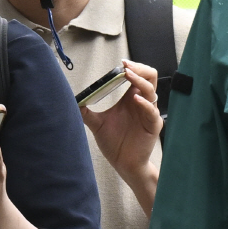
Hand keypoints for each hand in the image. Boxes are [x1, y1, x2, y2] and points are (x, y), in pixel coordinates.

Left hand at [80, 60, 160, 212]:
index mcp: (132, 99)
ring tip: (128, 75)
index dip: (132, 68)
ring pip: (152, 90)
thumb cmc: (115, 144)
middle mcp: (143, 103)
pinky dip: (144, 103)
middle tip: (126, 66)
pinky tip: (134, 99)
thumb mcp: (97, 125)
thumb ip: (87, 113)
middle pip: (150, 77)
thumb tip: (73, 102)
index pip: (138, 76)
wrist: (123, 164)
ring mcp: (150, 113)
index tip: (120, 64)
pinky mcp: (153, 125)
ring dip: (140, 80)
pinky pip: (152, 111)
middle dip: (139, 69)